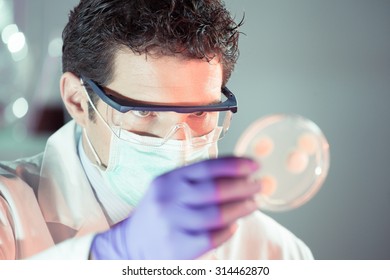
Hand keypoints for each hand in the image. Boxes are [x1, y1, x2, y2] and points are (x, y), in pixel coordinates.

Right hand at [90, 156, 260, 258]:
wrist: (131, 243)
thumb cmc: (159, 211)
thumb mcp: (170, 188)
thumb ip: (197, 179)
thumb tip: (238, 170)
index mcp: (168, 179)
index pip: (206, 167)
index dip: (234, 165)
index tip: (254, 164)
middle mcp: (169, 199)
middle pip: (215, 189)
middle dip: (243, 186)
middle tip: (260, 185)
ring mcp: (172, 223)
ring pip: (217, 214)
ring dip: (241, 208)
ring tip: (254, 204)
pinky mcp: (177, 246)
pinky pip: (211, 237)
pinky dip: (227, 230)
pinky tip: (234, 225)